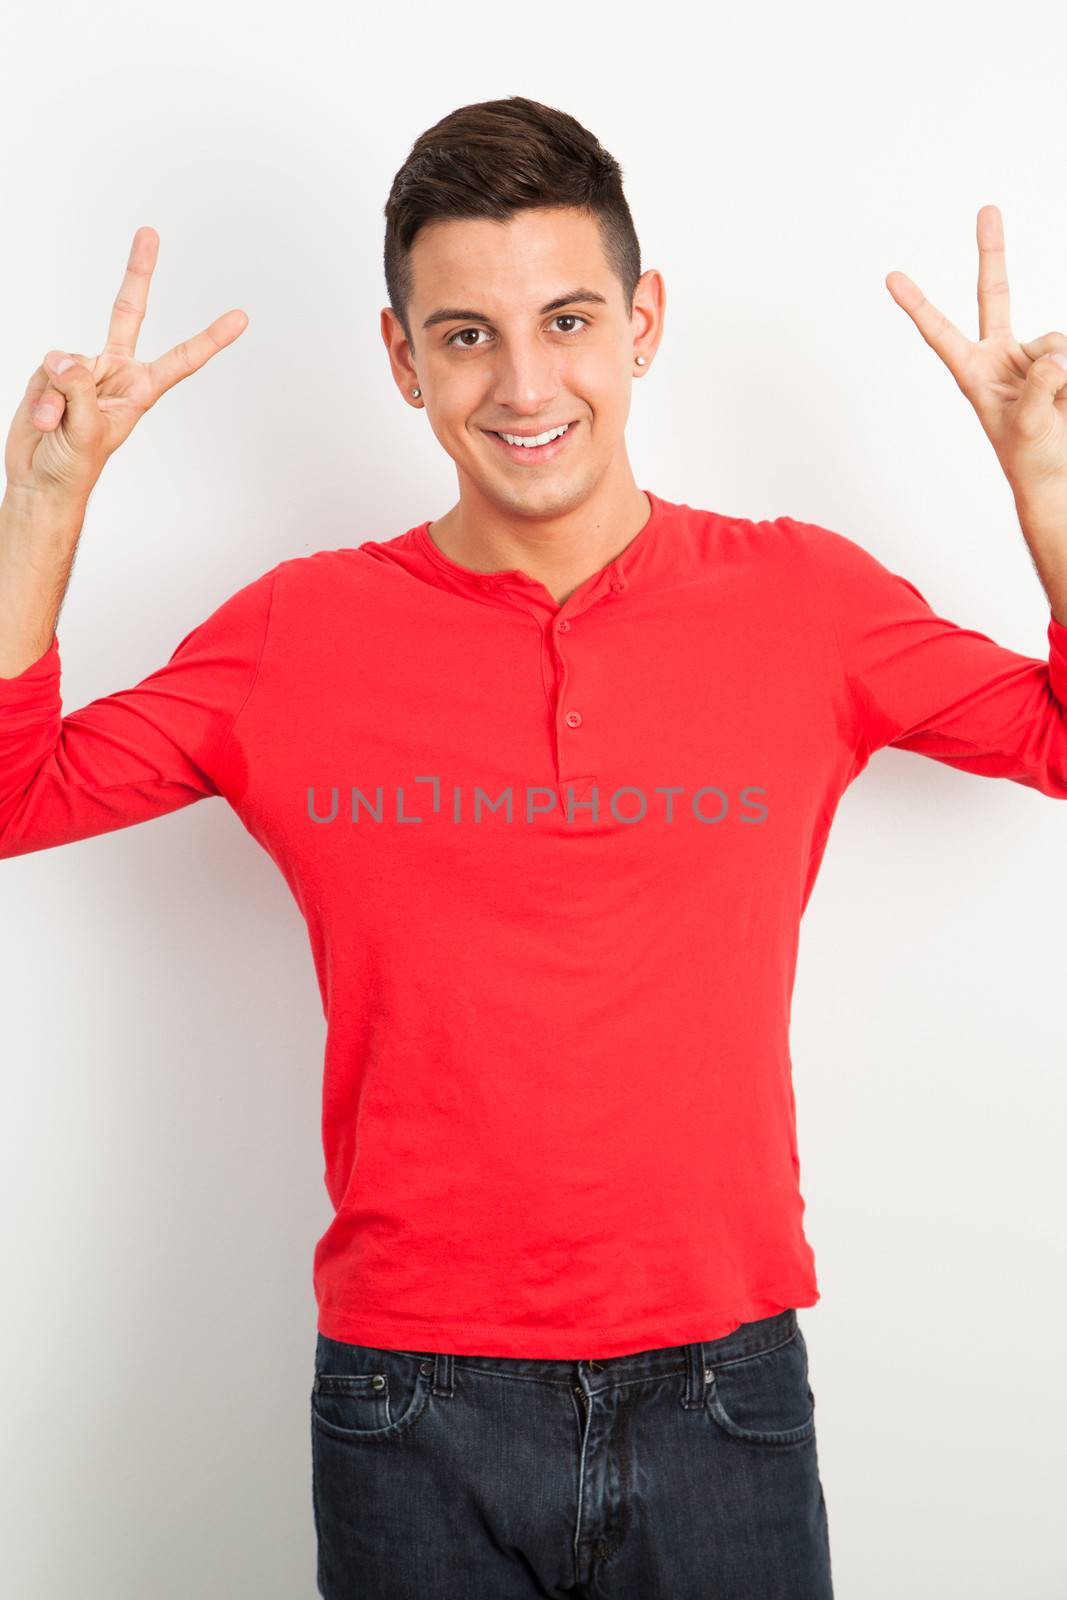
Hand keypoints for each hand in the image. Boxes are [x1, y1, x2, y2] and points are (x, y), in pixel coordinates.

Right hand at [4, 226, 248, 505]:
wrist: (40, 480)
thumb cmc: (74, 468)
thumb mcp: (87, 431)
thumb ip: (79, 388)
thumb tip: (65, 358)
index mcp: (139, 391)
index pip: (181, 360)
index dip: (210, 338)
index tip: (240, 318)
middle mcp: (114, 373)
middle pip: (128, 312)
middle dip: (138, 272)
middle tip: (149, 233)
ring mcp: (82, 370)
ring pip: (67, 359)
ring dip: (56, 396)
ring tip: (58, 426)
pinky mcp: (52, 372)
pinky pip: (43, 369)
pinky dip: (40, 397)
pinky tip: (44, 419)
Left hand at [885, 205, 1066, 513]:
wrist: (1059, 474)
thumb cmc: (1032, 459)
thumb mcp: (1028, 426)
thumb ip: (1039, 386)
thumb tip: (1056, 354)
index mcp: (974, 374)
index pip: (941, 332)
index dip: (919, 305)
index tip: (892, 277)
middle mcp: (1001, 356)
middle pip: (995, 294)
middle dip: (992, 252)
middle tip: (987, 209)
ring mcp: (1032, 355)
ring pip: (1054, 340)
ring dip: (1062, 373)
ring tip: (1058, 407)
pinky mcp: (1059, 361)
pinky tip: (1066, 400)